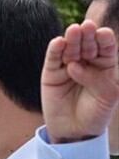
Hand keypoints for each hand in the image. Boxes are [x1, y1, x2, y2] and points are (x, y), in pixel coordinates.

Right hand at [42, 20, 118, 143]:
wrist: (75, 132)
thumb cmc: (96, 113)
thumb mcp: (107, 95)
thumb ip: (95, 78)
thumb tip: (73, 65)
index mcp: (105, 65)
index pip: (106, 48)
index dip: (104, 39)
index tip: (103, 33)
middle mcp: (87, 62)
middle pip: (87, 45)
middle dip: (87, 36)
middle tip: (86, 27)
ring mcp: (67, 67)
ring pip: (70, 49)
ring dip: (71, 40)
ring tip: (73, 31)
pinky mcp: (51, 74)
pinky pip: (53, 60)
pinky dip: (54, 50)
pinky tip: (58, 42)